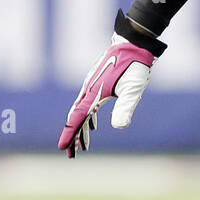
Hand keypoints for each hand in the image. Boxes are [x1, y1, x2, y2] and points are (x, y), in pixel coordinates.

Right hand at [58, 10, 164, 157]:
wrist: (133, 43)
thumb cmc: (135, 65)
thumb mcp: (133, 88)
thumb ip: (126, 107)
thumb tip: (119, 127)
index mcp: (94, 92)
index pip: (78, 118)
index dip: (70, 134)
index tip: (63, 149)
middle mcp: (89, 89)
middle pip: (76, 117)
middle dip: (73, 136)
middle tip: (72, 155)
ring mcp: (92, 85)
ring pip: (82, 111)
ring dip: (81, 129)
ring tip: (83, 146)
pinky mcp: (97, 82)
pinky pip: (88, 104)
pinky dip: (88, 117)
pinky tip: (92, 124)